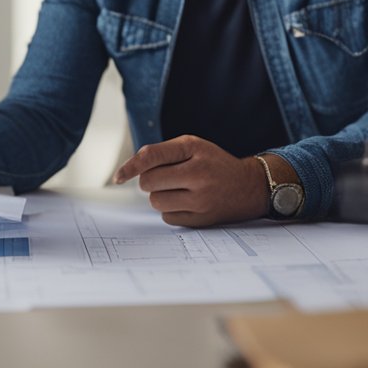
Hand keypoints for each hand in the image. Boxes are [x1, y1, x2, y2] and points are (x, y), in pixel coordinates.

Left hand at [112, 135, 268, 226]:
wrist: (248, 187)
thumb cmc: (214, 163)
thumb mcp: (193, 146)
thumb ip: (162, 152)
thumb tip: (132, 169)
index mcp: (194, 150)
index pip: (152, 157)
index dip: (130, 167)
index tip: (118, 177)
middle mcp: (198, 175)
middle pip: (148, 183)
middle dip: (150, 180)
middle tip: (167, 177)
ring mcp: (201, 200)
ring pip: (155, 202)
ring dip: (160, 196)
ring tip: (179, 189)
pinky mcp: (201, 220)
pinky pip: (167, 217)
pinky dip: (171, 210)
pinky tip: (187, 202)